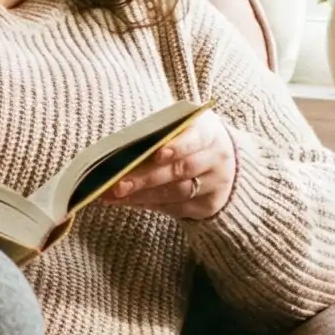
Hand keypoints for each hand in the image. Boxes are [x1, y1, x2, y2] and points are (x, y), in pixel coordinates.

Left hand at [104, 111, 236, 219]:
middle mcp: (216, 159)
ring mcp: (214, 185)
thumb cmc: (188, 137)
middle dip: (147, 177)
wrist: (220, 160)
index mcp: (210, 133)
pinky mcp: (206, 206)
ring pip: (177, 193)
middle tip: (118, 183)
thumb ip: (159, 132)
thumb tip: (123, 145)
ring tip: (114, 194)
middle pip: (181, 170)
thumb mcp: (182, 126)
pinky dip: (147, 204)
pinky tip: (126, 200)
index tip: (156, 154)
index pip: (196, 139)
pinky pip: (174, 207)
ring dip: (142, 194)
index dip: (178, 147)